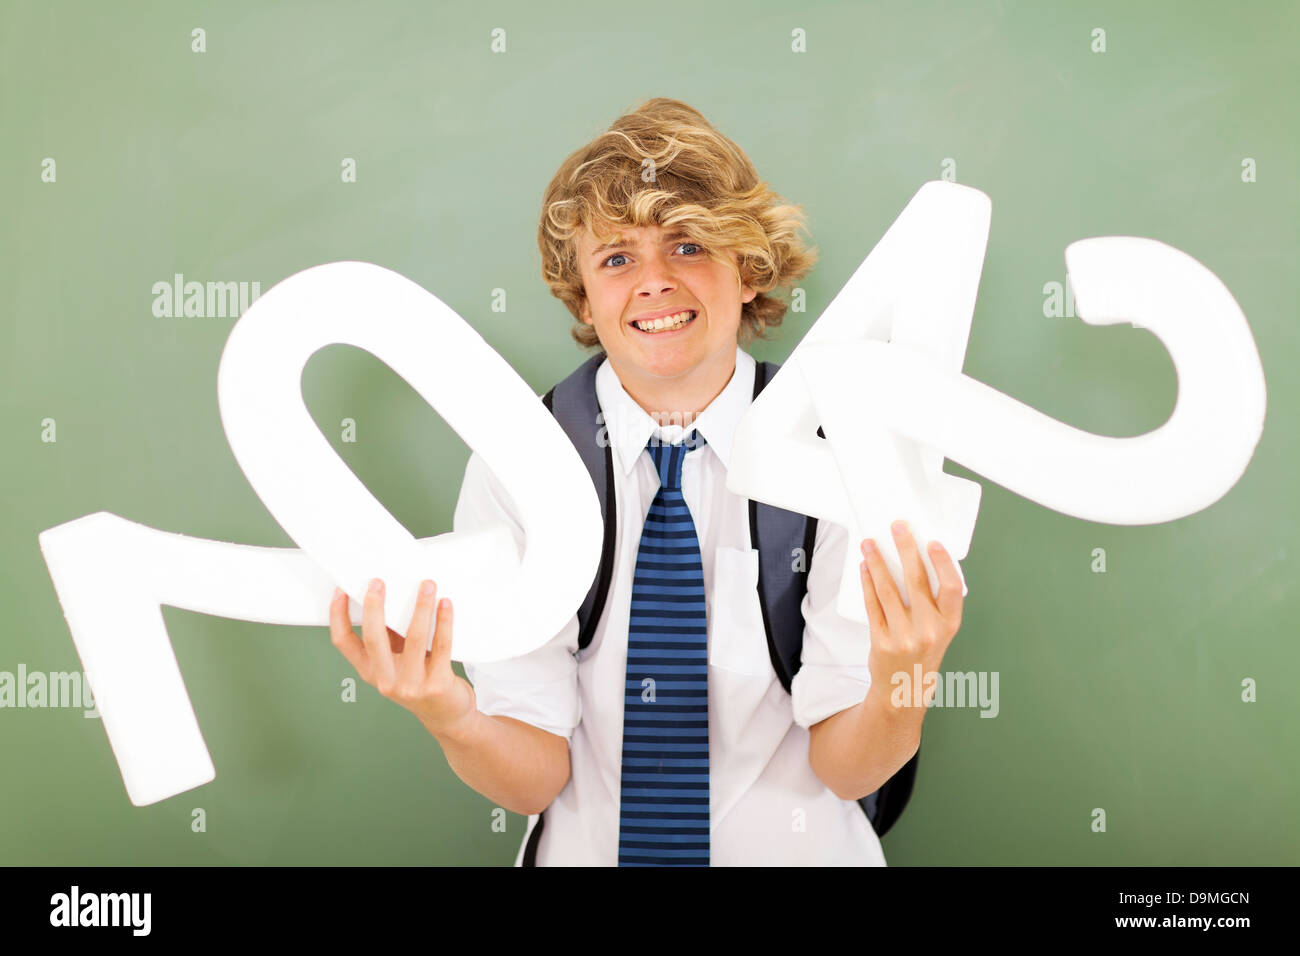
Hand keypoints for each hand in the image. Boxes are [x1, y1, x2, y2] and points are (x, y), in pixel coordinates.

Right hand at [328, 578, 476, 735]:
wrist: (447, 716)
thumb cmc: (421, 681)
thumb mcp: (398, 662)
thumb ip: (391, 636)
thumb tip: (391, 595)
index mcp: (371, 672)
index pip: (343, 642)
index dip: (338, 616)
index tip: (341, 590)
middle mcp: (387, 680)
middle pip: (373, 638)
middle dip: (375, 607)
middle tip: (379, 581)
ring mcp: (412, 684)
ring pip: (413, 638)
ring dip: (420, 607)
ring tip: (427, 585)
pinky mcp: (437, 684)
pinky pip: (441, 646)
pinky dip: (444, 622)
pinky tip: (445, 604)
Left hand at [859, 521, 964, 706]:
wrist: (904, 690)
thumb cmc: (924, 652)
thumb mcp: (940, 630)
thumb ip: (934, 602)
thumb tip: (915, 560)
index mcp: (950, 624)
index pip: (951, 587)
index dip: (942, 563)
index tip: (932, 542)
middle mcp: (929, 630)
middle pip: (916, 581)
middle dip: (905, 549)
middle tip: (897, 527)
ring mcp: (904, 637)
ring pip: (888, 590)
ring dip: (877, 562)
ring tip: (869, 544)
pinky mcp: (882, 642)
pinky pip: (873, 605)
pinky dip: (868, 583)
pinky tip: (864, 568)